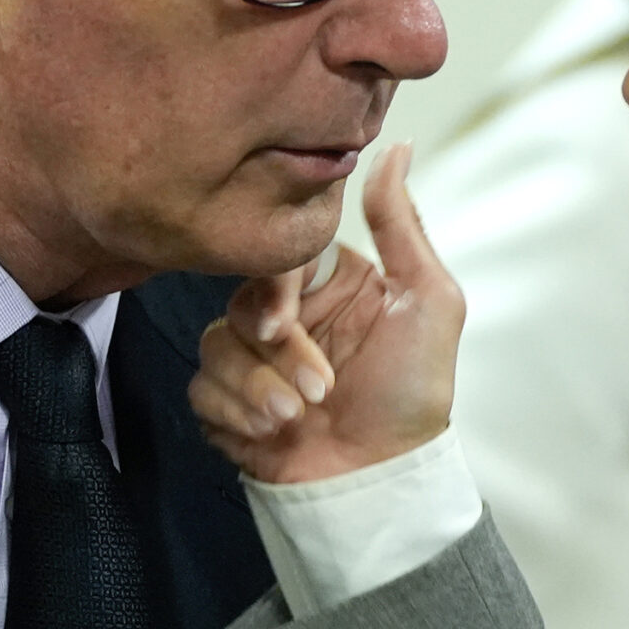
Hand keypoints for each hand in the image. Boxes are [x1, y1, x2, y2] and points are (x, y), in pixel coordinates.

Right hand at [191, 143, 463, 484]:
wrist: (381, 482)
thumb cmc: (413, 393)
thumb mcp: (428, 301)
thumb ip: (401, 224)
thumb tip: (395, 146)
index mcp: (333, 283)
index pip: (280, 256)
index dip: (274, 288)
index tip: (284, 323)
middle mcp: (291, 315)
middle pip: (242, 301)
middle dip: (274, 353)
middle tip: (315, 391)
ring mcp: (256, 360)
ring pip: (216, 344)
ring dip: (257, 389)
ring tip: (298, 419)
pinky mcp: (229, 402)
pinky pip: (201, 387)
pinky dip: (236, 413)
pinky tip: (269, 434)